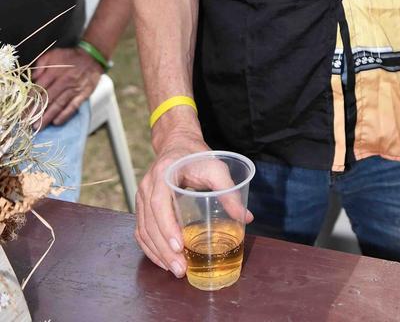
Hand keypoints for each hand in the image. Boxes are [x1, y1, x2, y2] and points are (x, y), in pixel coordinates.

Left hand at [32, 46, 102, 126]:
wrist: (92, 57)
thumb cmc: (70, 57)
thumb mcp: (53, 54)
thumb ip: (41, 64)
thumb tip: (33, 78)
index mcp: (55, 71)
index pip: (39, 88)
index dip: (30, 100)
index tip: (23, 111)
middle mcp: (64, 81)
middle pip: (48, 98)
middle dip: (37, 112)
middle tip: (28, 123)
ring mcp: (75, 88)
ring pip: (59, 104)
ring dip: (48, 116)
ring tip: (39, 127)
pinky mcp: (84, 94)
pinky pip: (73, 106)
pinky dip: (65, 114)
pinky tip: (57, 122)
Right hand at [136, 132, 253, 276]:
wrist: (179, 143)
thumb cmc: (197, 156)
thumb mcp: (216, 168)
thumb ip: (228, 190)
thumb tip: (246, 218)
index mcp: (163, 174)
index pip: (159, 204)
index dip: (167, 227)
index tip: (180, 246)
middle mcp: (147, 186)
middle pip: (150, 222)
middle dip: (164, 249)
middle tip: (181, 268)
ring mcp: (141, 196)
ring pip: (143, 230)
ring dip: (157, 253)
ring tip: (175, 269)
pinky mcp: (142, 206)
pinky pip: (141, 230)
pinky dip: (150, 248)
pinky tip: (163, 260)